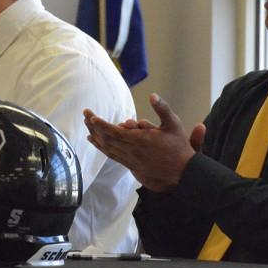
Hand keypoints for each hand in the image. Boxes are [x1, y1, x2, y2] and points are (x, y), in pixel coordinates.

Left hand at [83, 93, 202, 192]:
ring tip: (87, 129)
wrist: (182, 173)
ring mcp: (131, 160)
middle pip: (107, 139)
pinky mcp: (132, 165)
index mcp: (140, 140)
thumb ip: (162, 108)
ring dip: (96, 138)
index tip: (91, 117)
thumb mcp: (173, 124)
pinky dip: (103, 148)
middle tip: (85, 116)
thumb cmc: (179, 147)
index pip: (115, 132)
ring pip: (108, 149)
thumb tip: (152, 95)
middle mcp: (132, 151)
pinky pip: (113, 156)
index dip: (101, 124)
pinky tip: (97, 143)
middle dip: (94, 127)